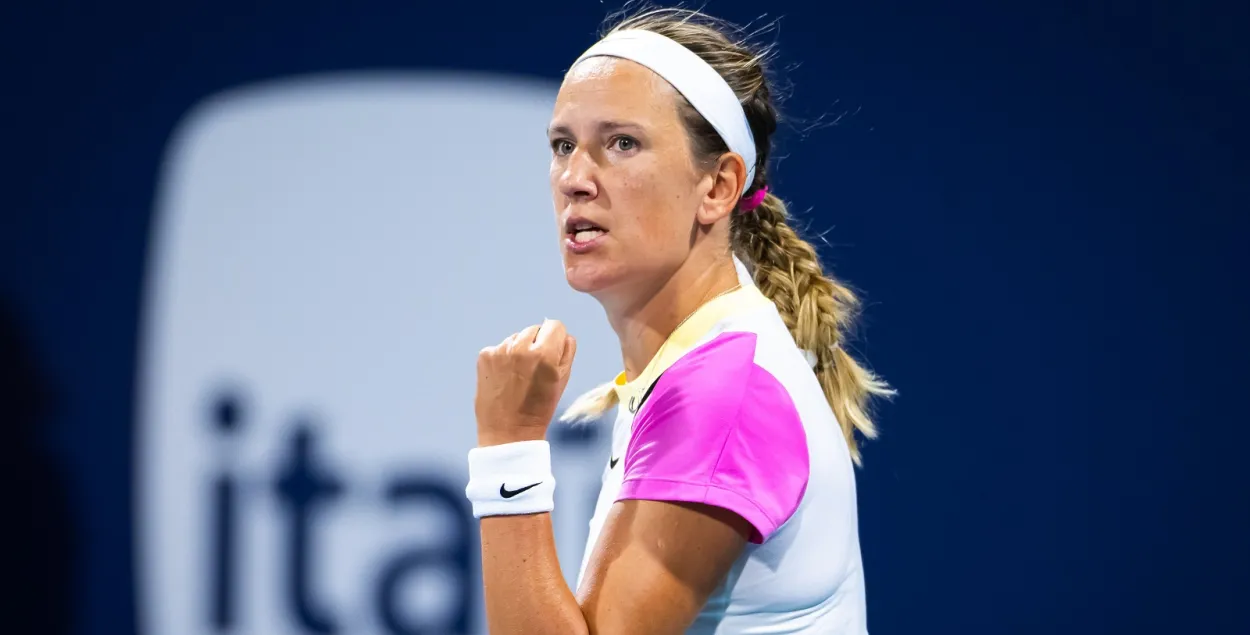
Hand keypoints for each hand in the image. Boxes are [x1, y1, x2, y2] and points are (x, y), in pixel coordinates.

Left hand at [475, 319, 577, 446]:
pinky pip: (500, 347)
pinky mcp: (485, 356)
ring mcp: (500, 350)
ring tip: (518, 375)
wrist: (508, 432)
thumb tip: (563, 335)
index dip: (556, 338)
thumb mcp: (563, 380)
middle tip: (534, 369)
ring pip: (517, 337)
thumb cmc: (540, 408)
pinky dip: (503, 358)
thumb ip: (567, 352)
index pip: (555, 325)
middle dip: (537, 344)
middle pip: (535, 329)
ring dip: (519, 350)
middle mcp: (521, 347)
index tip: (552, 353)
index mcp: (545, 353)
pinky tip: (504, 377)